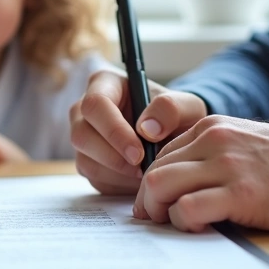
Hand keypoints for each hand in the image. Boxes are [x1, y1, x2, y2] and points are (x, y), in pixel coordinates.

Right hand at [69, 70, 207, 194]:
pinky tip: (138, 179)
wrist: (174, 136)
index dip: (113, 130)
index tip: (139, 152)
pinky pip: (95, 179)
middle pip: (81, 135)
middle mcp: (84, 109)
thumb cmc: (176, 116)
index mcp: (104, 83)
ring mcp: (83, 137)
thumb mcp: (187, 106)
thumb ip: (172, 109)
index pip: (95, 104)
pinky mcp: (87, 162)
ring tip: (146, 173)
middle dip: (112, 157)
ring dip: (117, 174)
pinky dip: (118, 185)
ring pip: (85, 160)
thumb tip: (147, 129)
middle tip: (142, 169)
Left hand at [133, 115, 268, 232]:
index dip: (153, 184)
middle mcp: (214, 140)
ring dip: (158, 212)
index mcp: (212, 127)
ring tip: (173, 226)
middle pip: (154, 171)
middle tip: (155, 222)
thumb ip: (215, 154)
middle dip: (148, 201)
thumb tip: (182, 183)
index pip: (161, 155)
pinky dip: (183, 223)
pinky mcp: (241, 193)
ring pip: (161, 186)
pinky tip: (199, 228)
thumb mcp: (247, 143)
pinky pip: (188, 208)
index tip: (157, 204)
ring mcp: (226, 165)